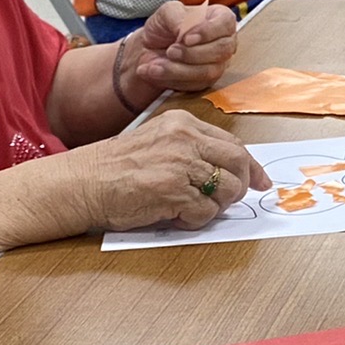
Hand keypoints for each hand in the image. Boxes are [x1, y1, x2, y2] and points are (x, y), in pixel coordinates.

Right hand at [64, 108, 263, 233]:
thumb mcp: (157, 142)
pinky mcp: (174, 192)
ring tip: (190, 207)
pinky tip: (176, 216)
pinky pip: (206, 212)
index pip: (233, 144)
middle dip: (240, 186)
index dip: (251, 166)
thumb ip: (191, 149)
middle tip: (228, 200)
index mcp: (183, 124)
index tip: (261, 181)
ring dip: (215, 206)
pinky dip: (196, 220)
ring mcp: (181, 165)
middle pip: (238, 163)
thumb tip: (230, 169)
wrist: (83, 183)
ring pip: (227, 190)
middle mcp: (185, 140)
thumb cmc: (115, 168)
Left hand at [117, 3, 239, 104]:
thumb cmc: (163, 27)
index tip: (186, 38)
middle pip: (222, 50)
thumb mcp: (166, 13)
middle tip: (170, 51)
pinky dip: (173, 78)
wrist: (149, 49)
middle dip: (192, 53)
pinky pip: (196, 84)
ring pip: (209, 71)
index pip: (226, 23)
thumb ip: (178, 17)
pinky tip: (157, 71)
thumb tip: (186, 32)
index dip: (208, 32)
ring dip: (179, 69)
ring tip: (157, 64)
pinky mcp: (206, 81)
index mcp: (219, 18)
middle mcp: (224, 41)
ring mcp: (218, 63)